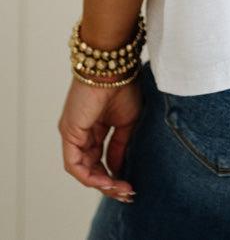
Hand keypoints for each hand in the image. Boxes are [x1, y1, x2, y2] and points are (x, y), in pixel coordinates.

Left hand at [59, 73, 142, 201]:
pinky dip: (89, 176)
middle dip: (108, 183)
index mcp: (95, 127)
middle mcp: (81, 132)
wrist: (114, 67)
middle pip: (90, 167)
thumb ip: (120, 146)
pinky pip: (75, 164)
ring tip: (119, 188)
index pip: (100, 158)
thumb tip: (118, 169)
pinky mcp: (69, 133)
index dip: (114, 174)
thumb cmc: (124, 85)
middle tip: (126, 192)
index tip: (130, 184)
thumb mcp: (127, 122)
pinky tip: (107, 181)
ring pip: (82, 169)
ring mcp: (73, 133)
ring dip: (101, 183)